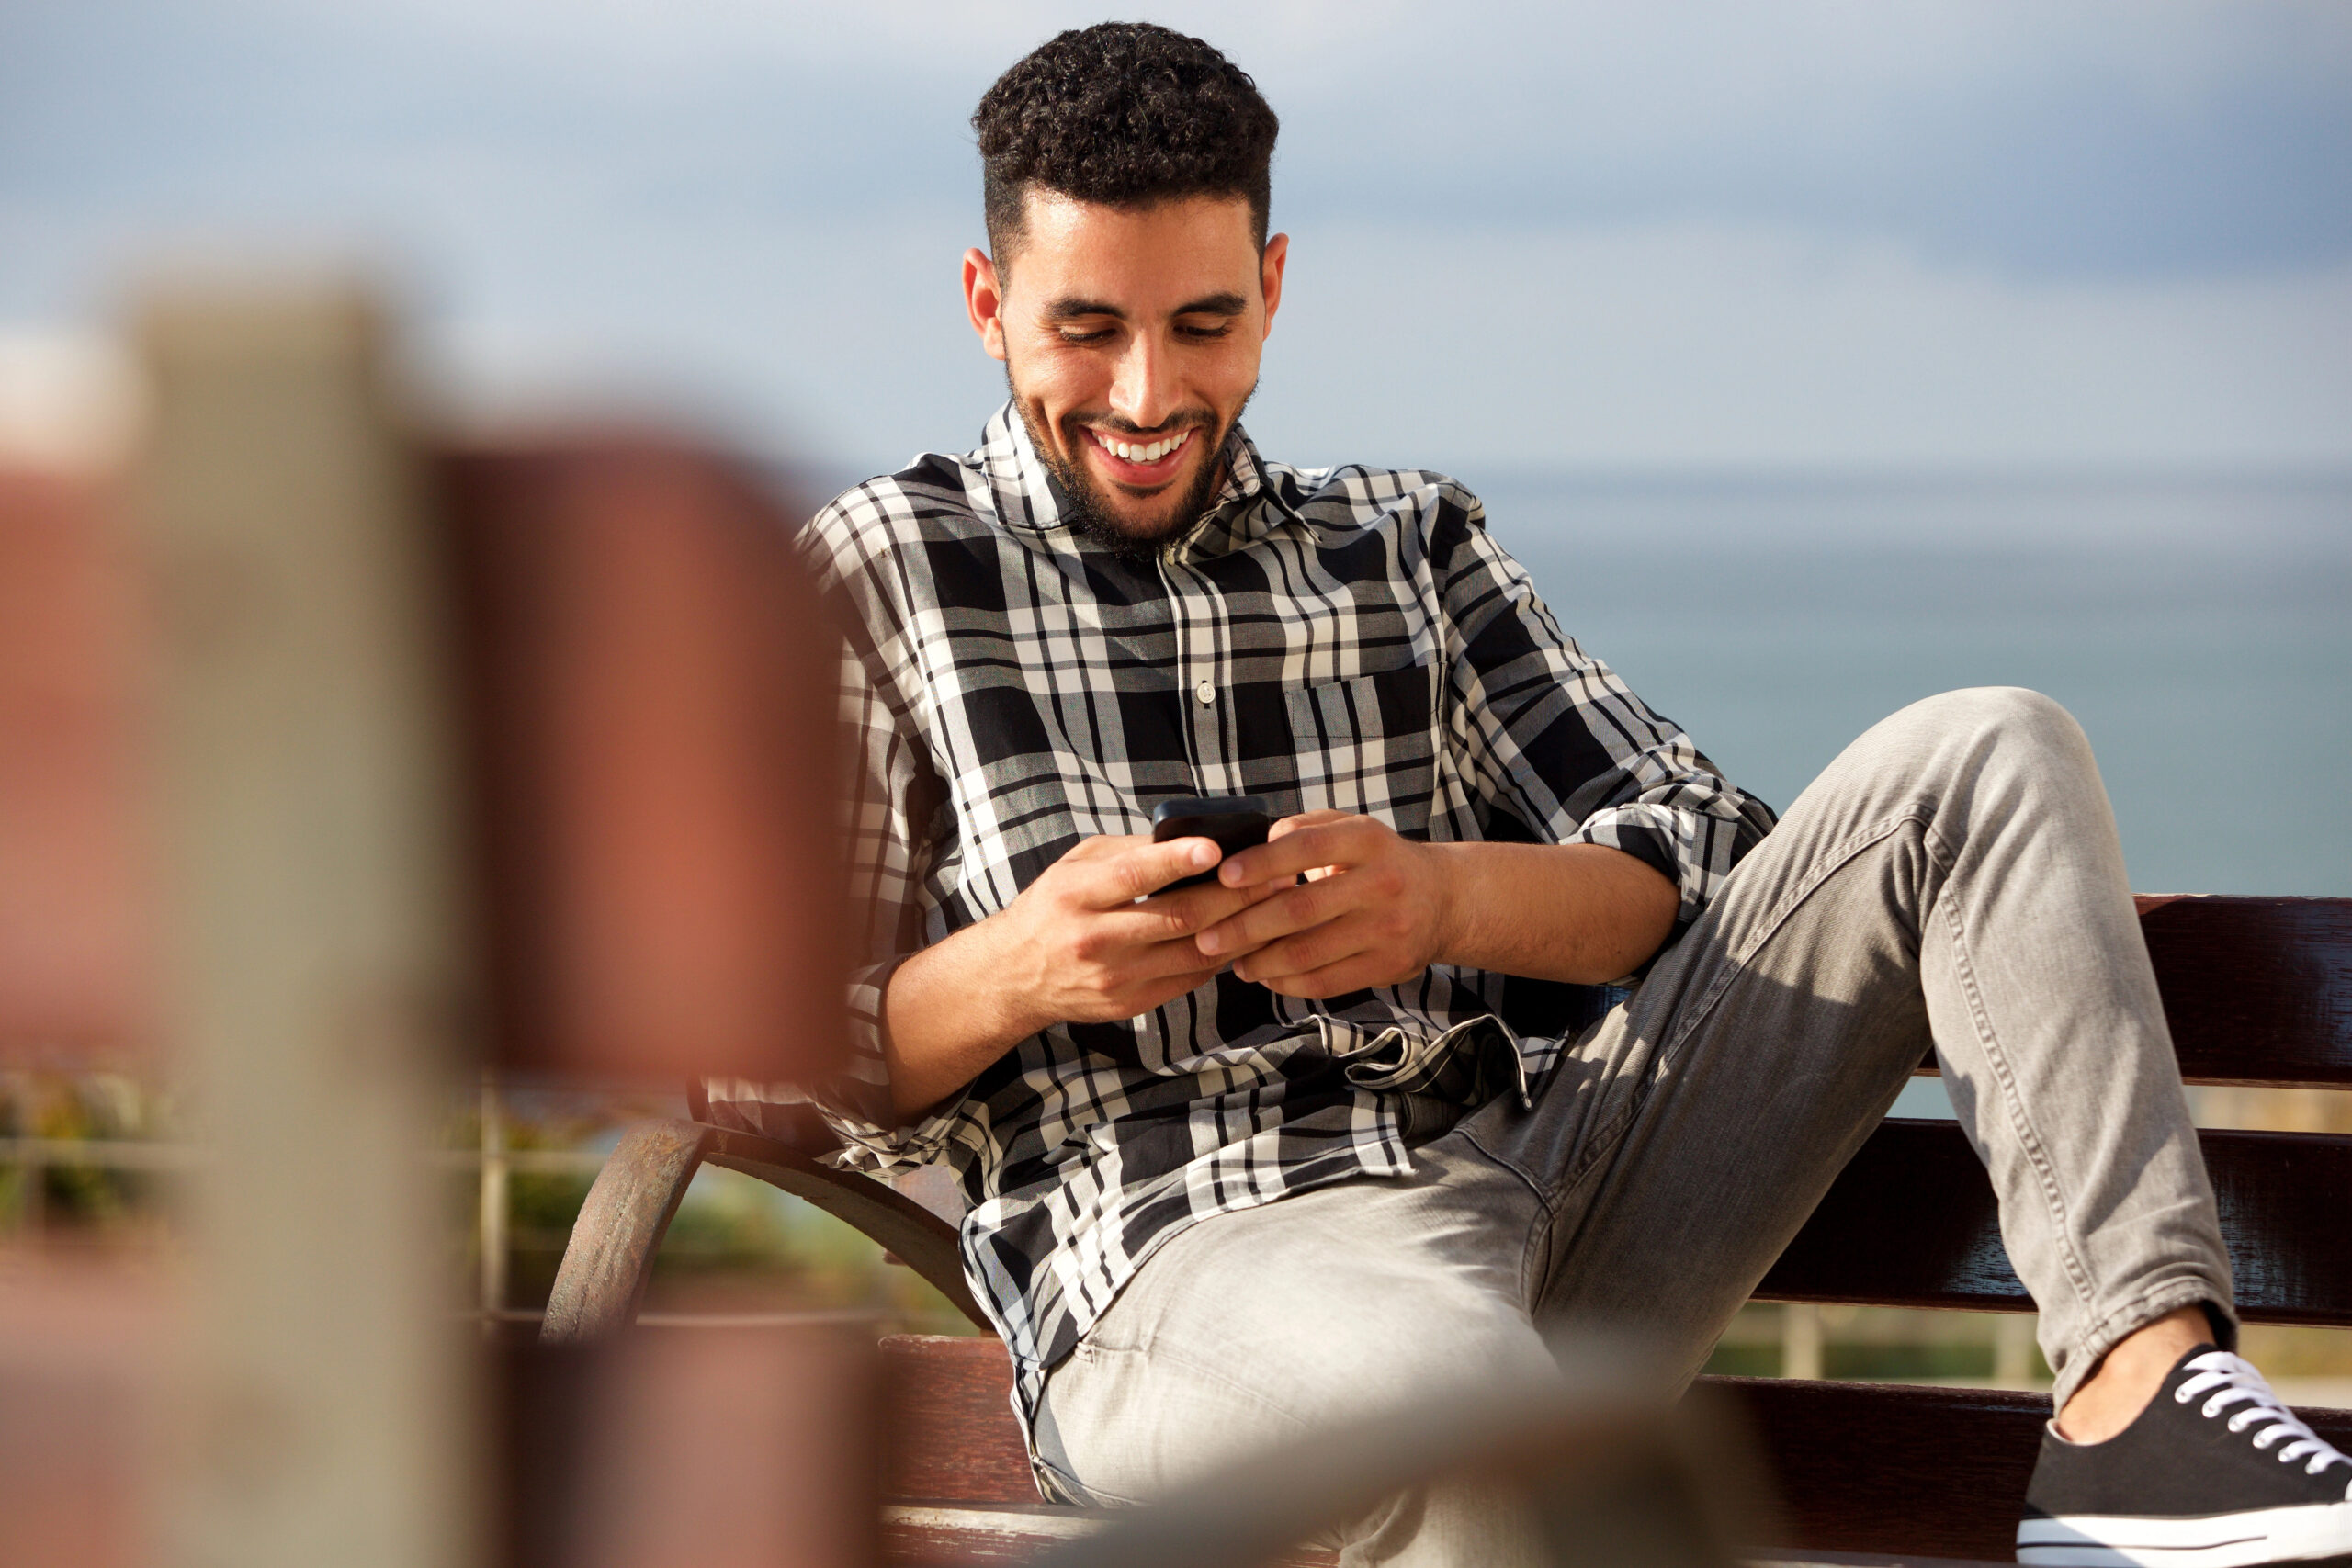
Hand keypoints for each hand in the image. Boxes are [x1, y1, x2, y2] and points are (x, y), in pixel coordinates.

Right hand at [987, 833, 1288, 1032]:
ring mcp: (1115, 977)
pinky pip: (1189, 977)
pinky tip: (1246, 935)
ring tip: (1275, 903)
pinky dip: (1221, 955)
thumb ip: (1129, 852)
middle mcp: (1094, 938)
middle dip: (1233, 895)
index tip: (1216, 848)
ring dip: (1240, 927)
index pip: (1133, 876)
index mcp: (1077, 894)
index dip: (1177, 861)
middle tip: (1275, 874)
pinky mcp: (1131, 1003)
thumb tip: (1192, 837)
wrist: (1016, 975)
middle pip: (1178, 918)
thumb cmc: (1054, 906)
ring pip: (1193, 952)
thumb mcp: (1076, 865)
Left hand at [1192, 812, 1457, 997]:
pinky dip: (1288, 983)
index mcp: (1367, 839)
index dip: (1262, 863)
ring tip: (1233, 962)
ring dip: (1261, 962)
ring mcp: (1388, 928)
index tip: (1223, 877)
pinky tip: (1266, 976)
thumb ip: (1303, 828)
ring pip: (1309, 953)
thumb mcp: (1350, 829)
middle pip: (1300, 909)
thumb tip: (1249, 847)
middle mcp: (1382, 882)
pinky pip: (1327, 982)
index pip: (1307, 846)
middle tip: (1207, 938)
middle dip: (1246, 927)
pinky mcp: (1390, 965)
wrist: (1444, 899)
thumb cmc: (1377, 860)